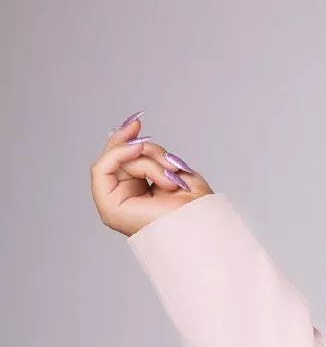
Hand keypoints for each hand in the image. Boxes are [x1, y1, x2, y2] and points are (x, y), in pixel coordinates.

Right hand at [90, 114, 214, 235]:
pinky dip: (119, 155)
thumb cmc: (195, 205)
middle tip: (138, 126)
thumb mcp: (171, 169)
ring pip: (117, 162)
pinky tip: (138, 152)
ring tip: (170, 178)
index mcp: (139, 193)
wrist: (203, 224)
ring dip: (146, 160)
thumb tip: (131, 135)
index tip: (137, 122)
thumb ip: (148, 154)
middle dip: (131, 142)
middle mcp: (125, 199)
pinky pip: (101, 169)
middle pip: (116, 158)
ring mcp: (114, 205)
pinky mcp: (109, 208)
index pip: (122, 161)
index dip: (125, 139)